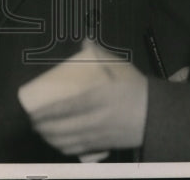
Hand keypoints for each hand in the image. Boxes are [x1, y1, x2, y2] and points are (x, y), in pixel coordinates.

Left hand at [27, 41, 147, 155]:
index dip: (46, 113)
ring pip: (68, 142)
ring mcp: (100, 135)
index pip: (66, 108)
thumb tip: (86, 39)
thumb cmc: (136, 89)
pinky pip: (78, 150)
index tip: (33, 112)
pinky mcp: (104, 146)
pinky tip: (57, 142)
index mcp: (100, 97)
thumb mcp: (121, 68)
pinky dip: (63, 147)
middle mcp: (97, 119)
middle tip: (32, 122)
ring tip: (40, 131)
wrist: (157, 115)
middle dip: (43, 127)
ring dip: (50, 138)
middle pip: (63, 128)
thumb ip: (101, 54)